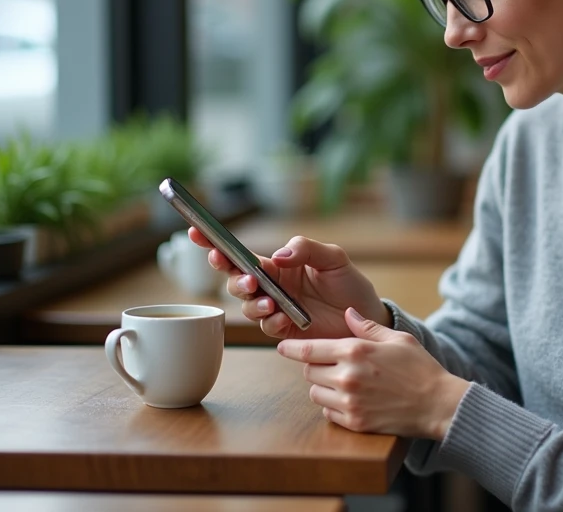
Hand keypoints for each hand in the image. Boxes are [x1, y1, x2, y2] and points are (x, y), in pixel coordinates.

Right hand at [189, 228, 389, 339]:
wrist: (366, 318)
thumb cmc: (349, 285)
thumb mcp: (334, 258)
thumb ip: (306, 249)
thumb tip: (278, 256)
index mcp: (278, 264)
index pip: (241, 253)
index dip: (216, 244)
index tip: (196, 232)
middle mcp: (271, 286)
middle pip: (235, 280)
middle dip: (233, 278)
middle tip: (248, 279)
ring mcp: (275, 308)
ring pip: (246, 305)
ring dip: (252, 302)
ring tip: (269, 301)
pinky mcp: (284, 329)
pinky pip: (266, 326)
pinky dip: (270, 320)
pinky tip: (283, 317)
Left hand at [279, 307, 469, 439]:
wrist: (438, 404)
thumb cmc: (420, 368)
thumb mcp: (397, 339)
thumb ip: (367, 327)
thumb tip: (347, 313)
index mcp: (355, 351)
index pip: (309, 349)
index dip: (292, 348)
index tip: (283, 347)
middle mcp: (347, 376)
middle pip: (309, 371)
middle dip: (316, 366)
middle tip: (332, 365)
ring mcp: (349, 402)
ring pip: (315, 393)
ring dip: (324, 387)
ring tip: (344, 383)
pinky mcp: (354, 422)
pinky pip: (327, 413)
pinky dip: (333, 406)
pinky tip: (352, 400)